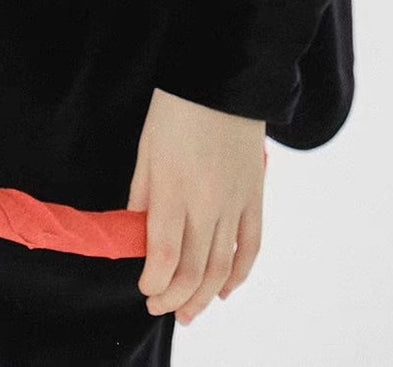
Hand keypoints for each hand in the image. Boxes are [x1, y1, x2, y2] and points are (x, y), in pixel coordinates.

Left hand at [127, 88, 265, 325]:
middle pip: (193, 269)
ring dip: (204, 298)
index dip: (153, 282)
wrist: (224, 78)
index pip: (162, 254)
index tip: (143, 289)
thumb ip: (143, 195)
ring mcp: (235, 202)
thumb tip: (137, 235)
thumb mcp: (146, 148)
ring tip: (188, 313)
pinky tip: (225, 290)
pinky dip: (240, 275)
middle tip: (159, 307)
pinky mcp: (255, 196)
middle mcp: (206, 202)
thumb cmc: (176, 108)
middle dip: (173, 297)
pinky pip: (252, 247)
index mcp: (173, 187)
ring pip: (222, 267)